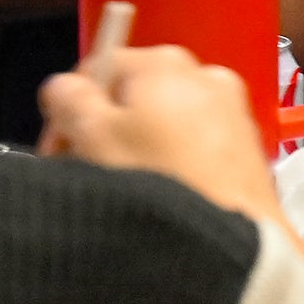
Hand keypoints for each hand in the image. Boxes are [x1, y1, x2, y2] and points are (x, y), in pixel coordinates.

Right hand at [39, 44, 278, 219]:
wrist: (231, 239)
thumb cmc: (164, 184)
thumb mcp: (94, 137)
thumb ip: (70, 100)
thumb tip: (64, 88)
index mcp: (166, 64)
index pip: (101, 67)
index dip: (71, 107)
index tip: (58, 146)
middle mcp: (206, 78)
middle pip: (134, 96)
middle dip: (105, 131)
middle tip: (86, 171)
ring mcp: (232, 114)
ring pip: (165, 124)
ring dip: (138, 151)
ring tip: (126, 190)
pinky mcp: (245, 150)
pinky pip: (195, 148)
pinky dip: (173, 166)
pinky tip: (161, 198)